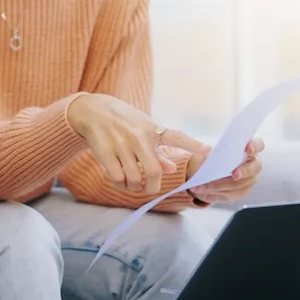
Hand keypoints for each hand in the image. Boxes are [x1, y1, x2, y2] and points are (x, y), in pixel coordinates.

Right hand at [67, 93, 211, 193]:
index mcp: (151, 129)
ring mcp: (121, 144)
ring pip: (134, 179)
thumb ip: (157, 150)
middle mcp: (138, 136)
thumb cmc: (122, 121)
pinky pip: (118, 178)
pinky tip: (120, 180)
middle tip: (149, 189)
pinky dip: (121, 184)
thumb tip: (171, 168)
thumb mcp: (142, 128)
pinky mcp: (105, 152)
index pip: (176, 136)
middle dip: (152, 187)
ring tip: (131, 183)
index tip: (208, 150)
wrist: (91, 110)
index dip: (192, 144)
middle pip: (153, 172)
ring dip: (134, 187)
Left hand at [186, 138, 264, 204]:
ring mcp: (249, 180)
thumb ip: (216, 153)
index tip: (248, 150)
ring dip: (220, 186)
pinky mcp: (240, 192)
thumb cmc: (215, 157)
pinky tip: (203, 192)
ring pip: (240, 185)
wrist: (209, 171)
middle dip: (244, 171)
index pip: (258, 145)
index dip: (255, 147)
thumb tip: (210, 155)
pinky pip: (231, 195)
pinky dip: (216, 194)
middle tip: (234, 175)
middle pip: (254, 168)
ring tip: (202, 186)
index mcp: (248, 149)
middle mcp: (253, 165)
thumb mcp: (212, 152)